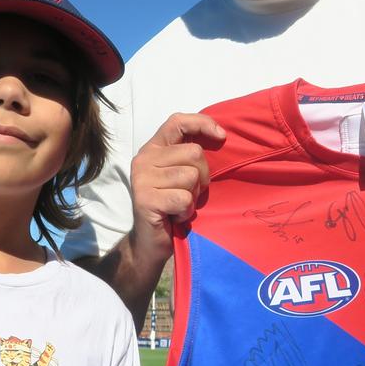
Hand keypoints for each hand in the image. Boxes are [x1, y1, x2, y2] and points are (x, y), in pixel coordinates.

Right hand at [128, 113, 225, 266]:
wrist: (150, 243)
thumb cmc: (172, 206)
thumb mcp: (180, 175)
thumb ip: (190, 155)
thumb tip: (221, 135)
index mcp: (153, 149)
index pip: (177, 122)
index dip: (202, 123)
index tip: (222, 137)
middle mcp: (144, 159)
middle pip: (194, 153)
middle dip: (202, 176)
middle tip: (188, 193)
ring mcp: (142, 179)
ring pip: (191, 176)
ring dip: (193, 196)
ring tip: (179, 206)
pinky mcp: (146, 199)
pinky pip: (184, 198)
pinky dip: (186, 211)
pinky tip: (175, 216)